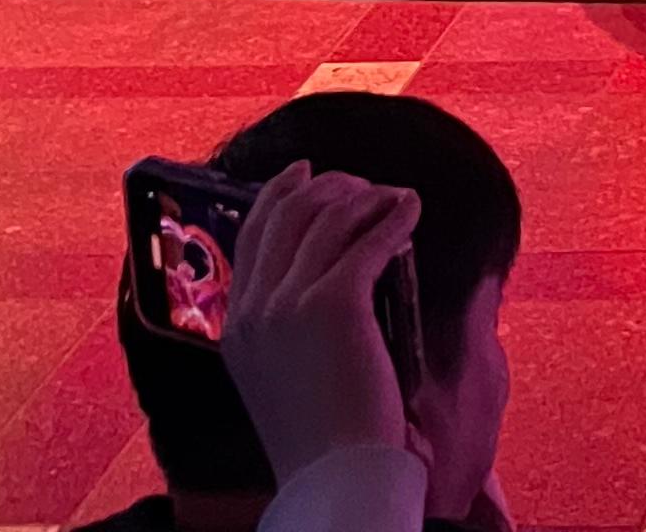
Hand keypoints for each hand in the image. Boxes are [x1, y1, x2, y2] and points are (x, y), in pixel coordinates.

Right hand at [220, 164, 418, 485]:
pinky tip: (410, 210)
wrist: (335, 476)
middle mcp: (255, 308)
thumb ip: (282, 327)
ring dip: (368, 196)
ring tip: (394, 197)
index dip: (280, 192)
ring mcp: (290, 304)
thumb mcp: (277, 374)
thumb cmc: (320, 434)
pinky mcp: (335, 303)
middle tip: (362, 186)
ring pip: (331, 217)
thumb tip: (323, 273)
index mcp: (235, 325)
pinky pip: (369, 237)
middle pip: (290, 212)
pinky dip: (394, 215)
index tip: (305, 170)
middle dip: (330, 186)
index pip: (252, 232)